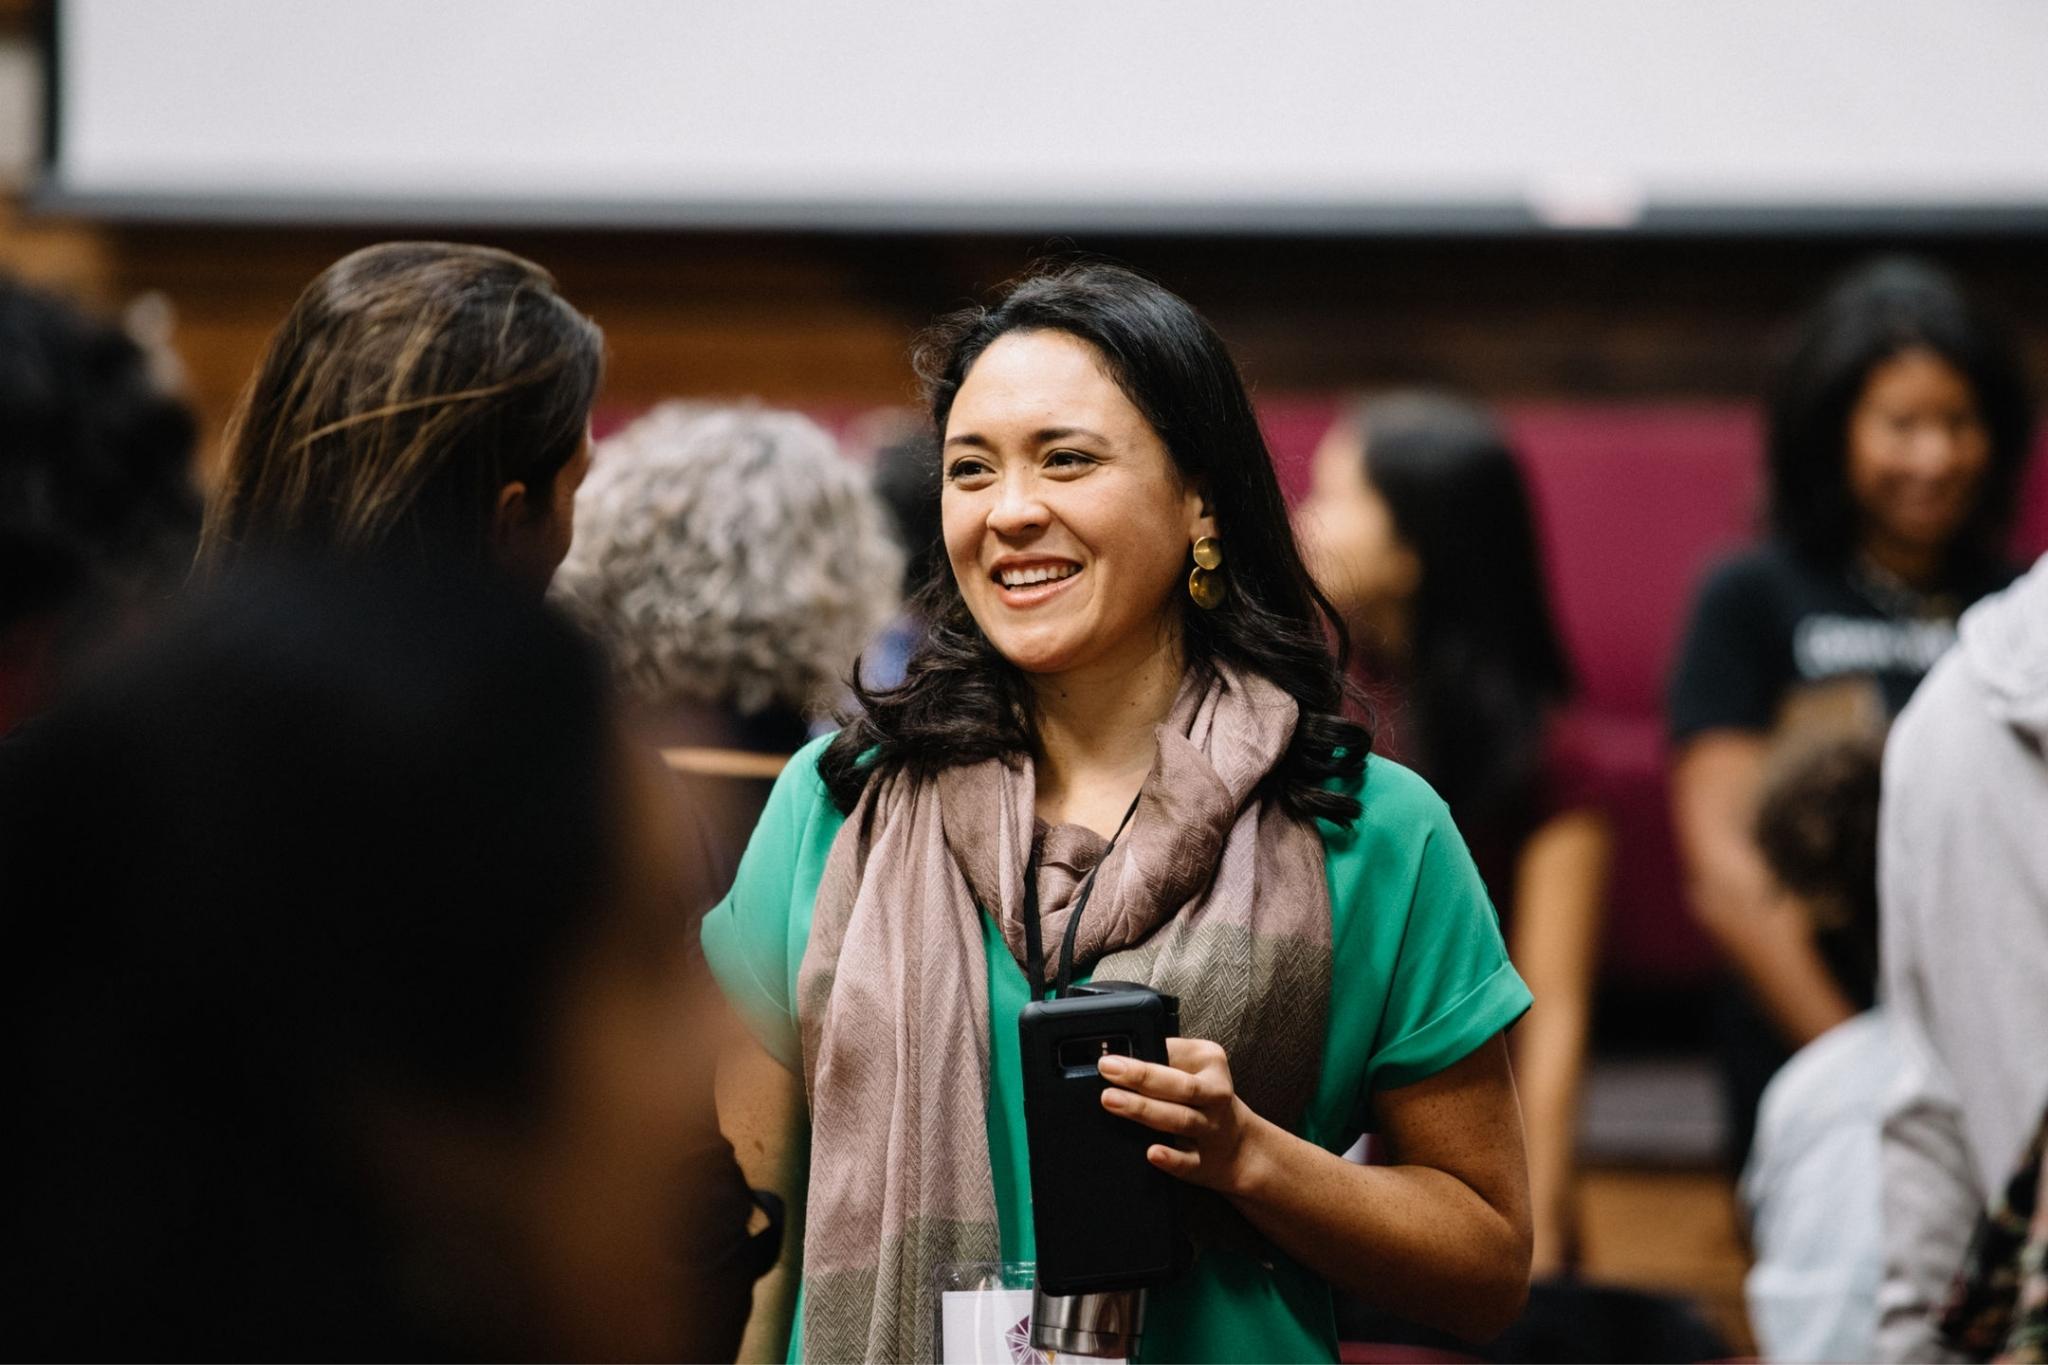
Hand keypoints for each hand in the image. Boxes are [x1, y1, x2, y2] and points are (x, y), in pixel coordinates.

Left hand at [1098, 1037, 1269, 1195]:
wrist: (1239, 1144)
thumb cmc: (1202, 1097)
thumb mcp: (1194, 1067)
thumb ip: (1163, 1060)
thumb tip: (1116, 1060)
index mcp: (1210, 1062)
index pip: (1176, 1052)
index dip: (1145, 1052)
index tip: (1111, 1057)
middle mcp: (1215, 1094)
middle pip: (1180, 1085)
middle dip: (1142, 1077)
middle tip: (1108, 1070)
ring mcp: (1211, 1129)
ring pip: (1180, 1119)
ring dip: (1145, 1110)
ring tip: (1111, 1101)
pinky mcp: (1204, 1162)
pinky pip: (1188, 1161)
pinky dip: (1171, 1159)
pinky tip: (1152, 1153)